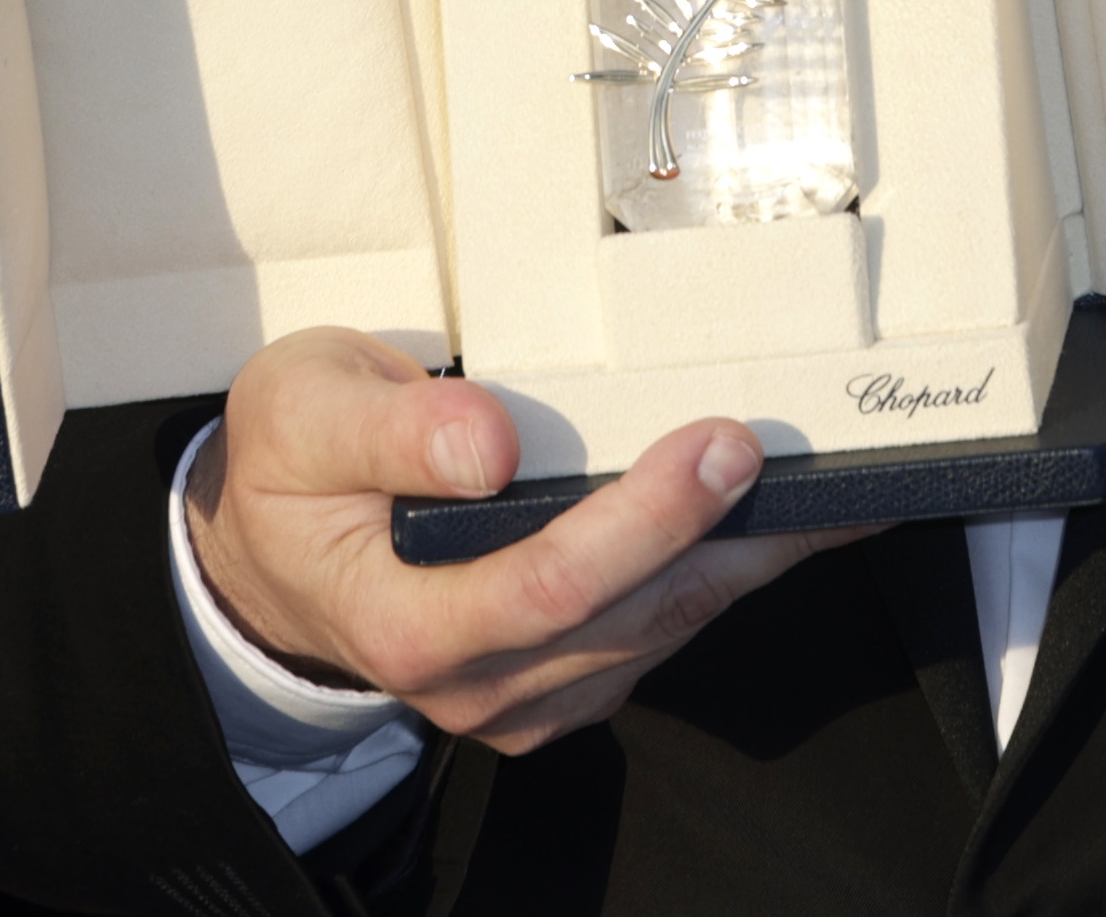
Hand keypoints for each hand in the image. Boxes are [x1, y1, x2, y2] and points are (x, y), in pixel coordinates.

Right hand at [179, 329, 860, 754]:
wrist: (271, 558)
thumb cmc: (288, 469)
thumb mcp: (300, 409)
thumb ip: (389, 428)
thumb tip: (485, 441)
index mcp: (402, 623)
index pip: (547, 587)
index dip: (643, 521)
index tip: (714, 446)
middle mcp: (471, 686)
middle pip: (628, 616)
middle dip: (727, 532)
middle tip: (804, 452)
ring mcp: (523, 698)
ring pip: (660, 631)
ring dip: (750, 561)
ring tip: (834, 486)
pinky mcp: (559, 687)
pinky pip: (657, 636)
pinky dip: (721, 575)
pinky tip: (771, 524)